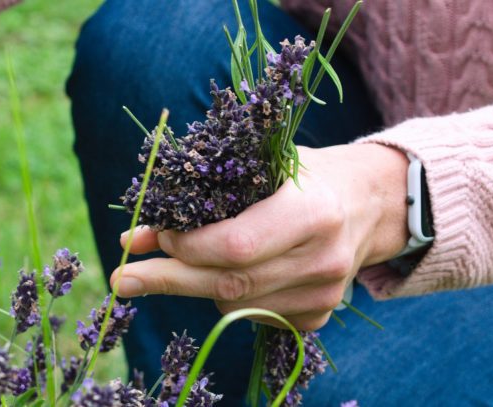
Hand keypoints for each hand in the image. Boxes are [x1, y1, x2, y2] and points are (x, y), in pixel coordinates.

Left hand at [111, 144, 410, 329]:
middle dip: (168, 278)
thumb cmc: (302, 175)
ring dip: (198, 282)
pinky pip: (251, 315)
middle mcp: (323, 259)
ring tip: (187, 259)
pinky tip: (235, 270)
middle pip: (228, 283)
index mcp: (313, 212)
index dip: (187, 246)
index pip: (235, 246)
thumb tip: (134, 237)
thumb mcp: (258, 168)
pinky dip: (228, 295)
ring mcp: (324, 294)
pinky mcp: (318, 316)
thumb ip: (200, 199)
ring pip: (233, 304)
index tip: (157, 235)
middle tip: (122, 278)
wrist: (371, 202)